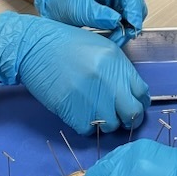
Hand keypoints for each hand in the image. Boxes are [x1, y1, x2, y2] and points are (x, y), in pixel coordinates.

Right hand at [0, 11, 148, 133]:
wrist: (34, 48)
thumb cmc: (66, 45)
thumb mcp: (100, 47)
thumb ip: (118, 69)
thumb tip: (130, 93)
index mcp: (116, 61)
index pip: (142, 92)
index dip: (139, 102)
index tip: (133, 105)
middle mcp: (108, 80)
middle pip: (132, 113)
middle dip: (128, 119)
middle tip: (119, 117)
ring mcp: (91, 97)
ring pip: (111, 126)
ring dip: (105, 124)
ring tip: (94, 113)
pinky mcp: (73, 111)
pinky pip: (89, 130)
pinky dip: (86, 126)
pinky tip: (78, 113)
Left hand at [34, 0, 147, 45]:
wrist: (53, 4)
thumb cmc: (62, 0)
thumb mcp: (79, 8)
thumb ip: (99, 14)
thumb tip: (118, 21)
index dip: (134, 8)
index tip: (134, 25)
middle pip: (135, 1)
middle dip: (132, 20)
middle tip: (125, 36)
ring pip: (132, 12)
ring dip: (127, 27)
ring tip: (116, 38)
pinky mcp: (114, 8)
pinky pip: (125, 19)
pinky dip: (122, 30)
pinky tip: (114, 36)